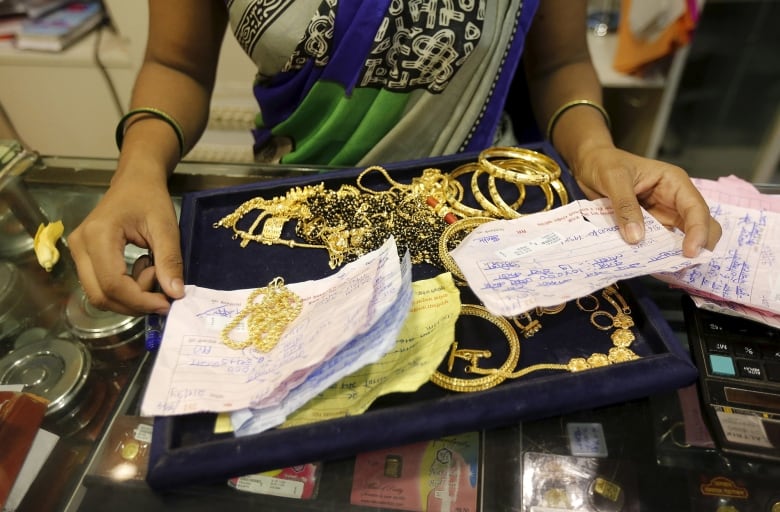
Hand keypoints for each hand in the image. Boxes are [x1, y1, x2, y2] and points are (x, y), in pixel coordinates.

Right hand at [67, 169, 183, 315]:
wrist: (135, 181)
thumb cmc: (150, 198)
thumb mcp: (166, 227)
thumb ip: (169, 260)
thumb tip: (175, 294)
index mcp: (98, 236)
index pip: (113, 283)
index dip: (140, 300)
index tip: (166, 303)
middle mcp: (79, 246)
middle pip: (101, 295)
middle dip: (134, 304)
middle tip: (162, 293)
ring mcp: (77, 252)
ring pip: (99, 294)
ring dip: (130, 297)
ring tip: (153, 272)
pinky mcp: (83, 257)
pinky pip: (100, 285)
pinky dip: (124, 290)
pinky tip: (142, 270)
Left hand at [570, 146, 721, 256]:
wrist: (588, 165)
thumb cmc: (604, 164)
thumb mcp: (614, 179)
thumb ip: (625, 206)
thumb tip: (637, 238)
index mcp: (674, 183)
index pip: (696, 209)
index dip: (698, 232)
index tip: (690, 253)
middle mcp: (674, 201)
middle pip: (699, 227)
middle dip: (698, 247)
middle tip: (683, 267)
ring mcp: (662, 216)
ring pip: (680, 240)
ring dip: (676, 256)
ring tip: (666, 272)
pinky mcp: (649, 228)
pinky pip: (658, 246)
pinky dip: (657, 258)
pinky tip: (651, 269)